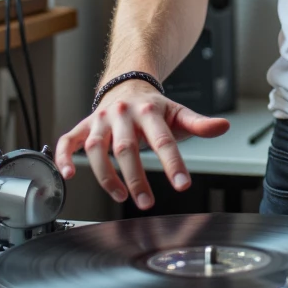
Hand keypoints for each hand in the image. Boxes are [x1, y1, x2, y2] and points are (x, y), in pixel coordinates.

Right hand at [54, 80, 229, 208]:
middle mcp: (122, 115)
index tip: (182, 185)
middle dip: (136, 178)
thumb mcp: (178, 113)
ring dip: (106, 176)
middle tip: (147, 203)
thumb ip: (199, 123)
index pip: (162, 140)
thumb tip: (223, 127)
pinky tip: (69, 175)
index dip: (173, 163)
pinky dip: (64, 157)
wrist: (127, 85)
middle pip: (126, 148)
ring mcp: (100, 121)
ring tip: (121, 196)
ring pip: (96, 149)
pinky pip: (68, 141)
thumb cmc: (154, 108)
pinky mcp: (84, 127)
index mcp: (149, 111)